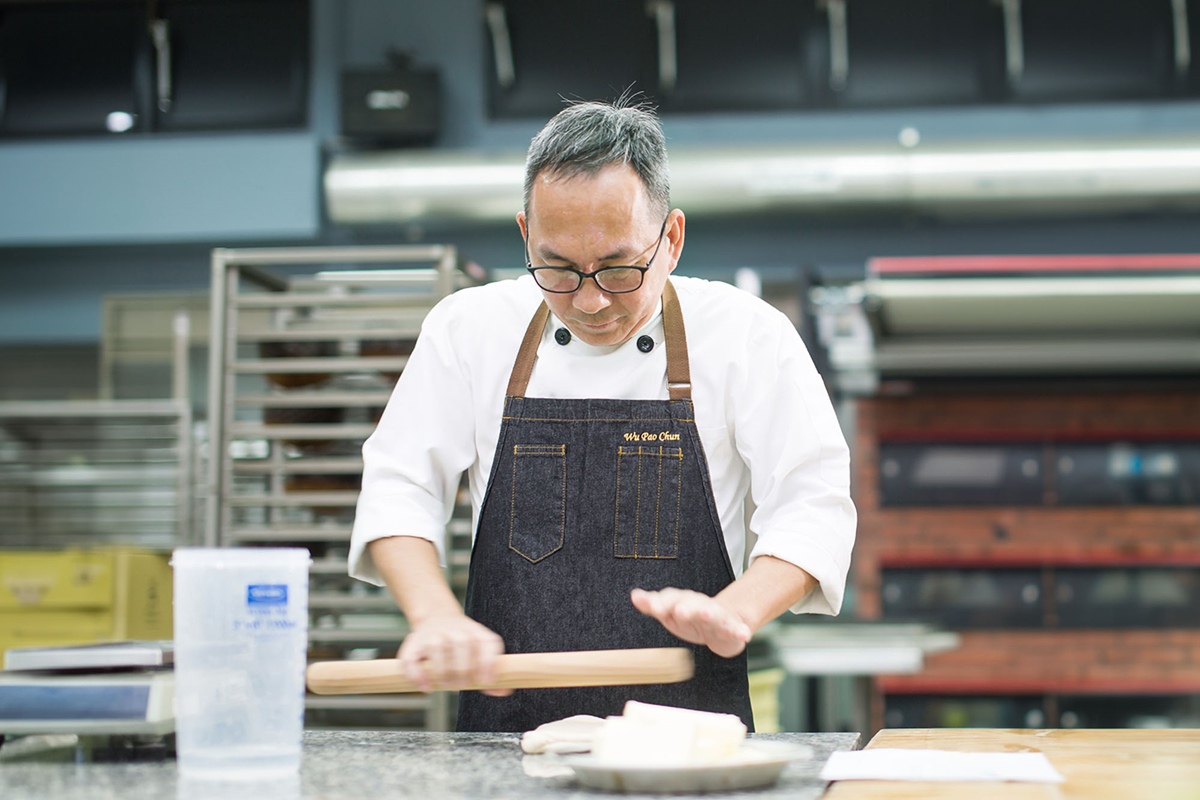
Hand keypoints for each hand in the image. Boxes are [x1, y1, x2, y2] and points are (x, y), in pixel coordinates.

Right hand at [396, 613, 510, 696]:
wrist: (436, 618)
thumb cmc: (463, 645)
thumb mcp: (481, 652)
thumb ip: (493, 673)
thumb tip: (504, 690)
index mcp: (476, 632)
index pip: (486, 642)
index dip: (487, 662)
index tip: (485, 681)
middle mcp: (455, 630)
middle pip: (462, 645)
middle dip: (463, 670)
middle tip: (461, 686)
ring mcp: (433, 634)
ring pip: (437, 648)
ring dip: (442, 671)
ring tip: (446, 686)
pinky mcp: (413, 642)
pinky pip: (412, 658)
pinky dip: (417, 675)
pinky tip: (426, 687)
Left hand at [630, 587, 751, 657]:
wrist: (722, 622)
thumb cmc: (690, 617)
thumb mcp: (669, 612)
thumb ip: (652, 604)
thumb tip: (635, 596)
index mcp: (682, 601)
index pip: (670, 599)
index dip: (661, 603)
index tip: (651, 607)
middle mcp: (699, 605)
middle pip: (691, 604)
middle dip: (685, 607)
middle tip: (679, 611)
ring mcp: (716, 616)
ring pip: (712, 614)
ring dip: (708, 613)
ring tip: (705, 613)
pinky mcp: (731, 628)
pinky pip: (736, 630)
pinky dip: (740, 631)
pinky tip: (744, 635)